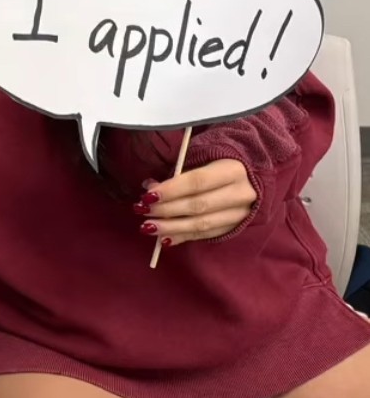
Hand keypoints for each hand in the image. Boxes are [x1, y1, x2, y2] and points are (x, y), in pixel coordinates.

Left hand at [134, 158, 256, 246]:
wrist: (254, 175)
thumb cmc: (218, 161)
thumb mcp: (202, 158)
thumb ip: (178, 173)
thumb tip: (150, 187)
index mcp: (233, 170)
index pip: (197, 182)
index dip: (171, 190)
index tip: (148, 196)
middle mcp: (241, 193)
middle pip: (199, 205)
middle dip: (167, 210)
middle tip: (143, 211)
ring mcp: (241, 214)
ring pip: (203, 224)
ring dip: (172, 228)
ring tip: (148, 227)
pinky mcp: (236, 227)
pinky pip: (206, 235)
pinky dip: (184, 237)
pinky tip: (165, 239)